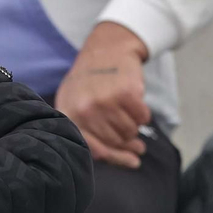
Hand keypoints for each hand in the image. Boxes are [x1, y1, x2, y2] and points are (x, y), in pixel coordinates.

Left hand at [55, 22, 150, 167]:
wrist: (106, 50)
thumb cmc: (89, 81)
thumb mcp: (75, 103)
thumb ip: (87, 129)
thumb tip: (115, 156)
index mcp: (69, 114)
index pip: (93, 148)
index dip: (116, 158)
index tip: (132, 162)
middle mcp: (84, 110)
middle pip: (115, 142)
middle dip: (128, 143)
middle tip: (137, 143)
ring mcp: (104, 102)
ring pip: (130, 131)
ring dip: (134, 127)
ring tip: (128, 116)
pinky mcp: (125, 93)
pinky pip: (142, 117)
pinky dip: (143, 115)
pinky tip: (135, 104)